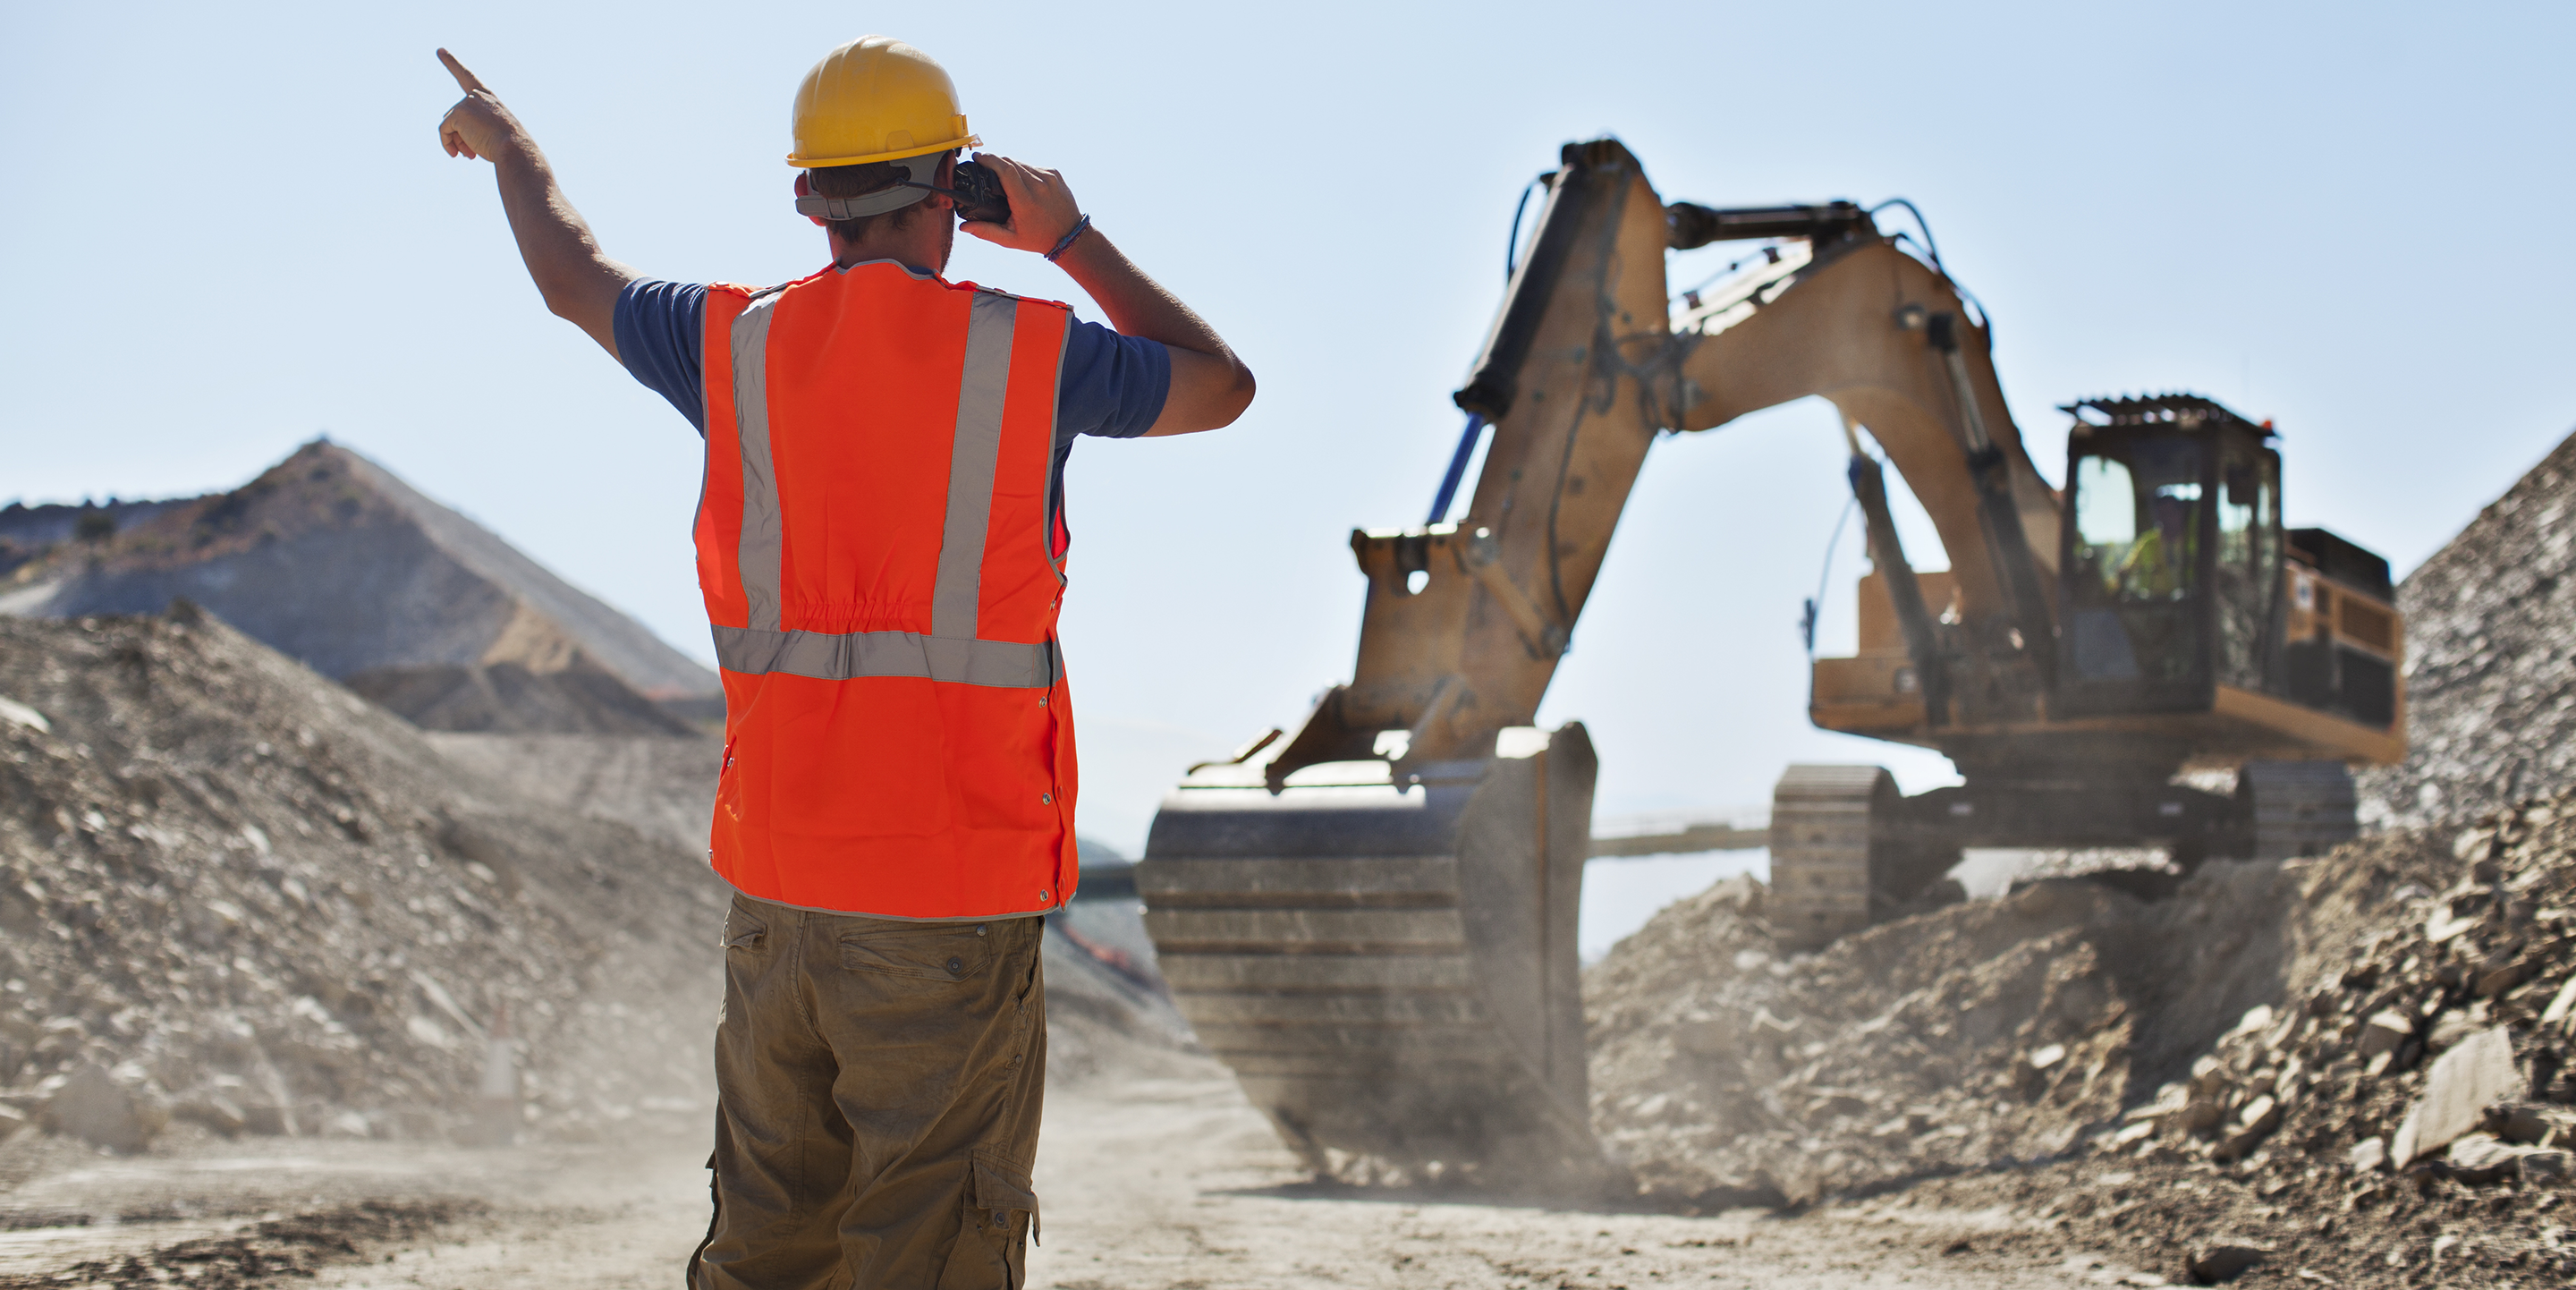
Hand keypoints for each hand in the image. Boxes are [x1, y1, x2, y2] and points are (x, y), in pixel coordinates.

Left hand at [436, 49, 526, 161]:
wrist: (515, 148)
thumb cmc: (509, 146)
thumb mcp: (494, 134)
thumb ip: (473, 130)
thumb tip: (451, 138)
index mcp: (489, 98)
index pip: (468, 77)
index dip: (452, 63)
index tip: (440, 50)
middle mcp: (477, 95)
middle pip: (456, 116)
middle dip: (460, 137)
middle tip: (472, 154)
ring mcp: (467, 102)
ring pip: (449, 125)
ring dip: (456, 142)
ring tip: (471, 155)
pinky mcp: (458, 113)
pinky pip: (443, 131)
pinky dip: (447, 144)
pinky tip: (458, 155)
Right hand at [958, 154, 1082, 254]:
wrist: (1071, 236)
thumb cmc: (1040, 238)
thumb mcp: (1011, 239)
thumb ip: (986, 232)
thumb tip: (964, 227)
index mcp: (1026, 201)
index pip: (1005, 170)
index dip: (989, 159)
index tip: (977, 157)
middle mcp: (1039, 186)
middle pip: (1010, 162)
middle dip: (995, 161)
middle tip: (983, 165)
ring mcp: (1049, 178)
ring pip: (1021, 162)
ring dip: (1009, 165)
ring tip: (1000, 173)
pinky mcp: (1055, 174)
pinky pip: (1033, 166)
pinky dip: (1023, 170)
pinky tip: (1020, 179)